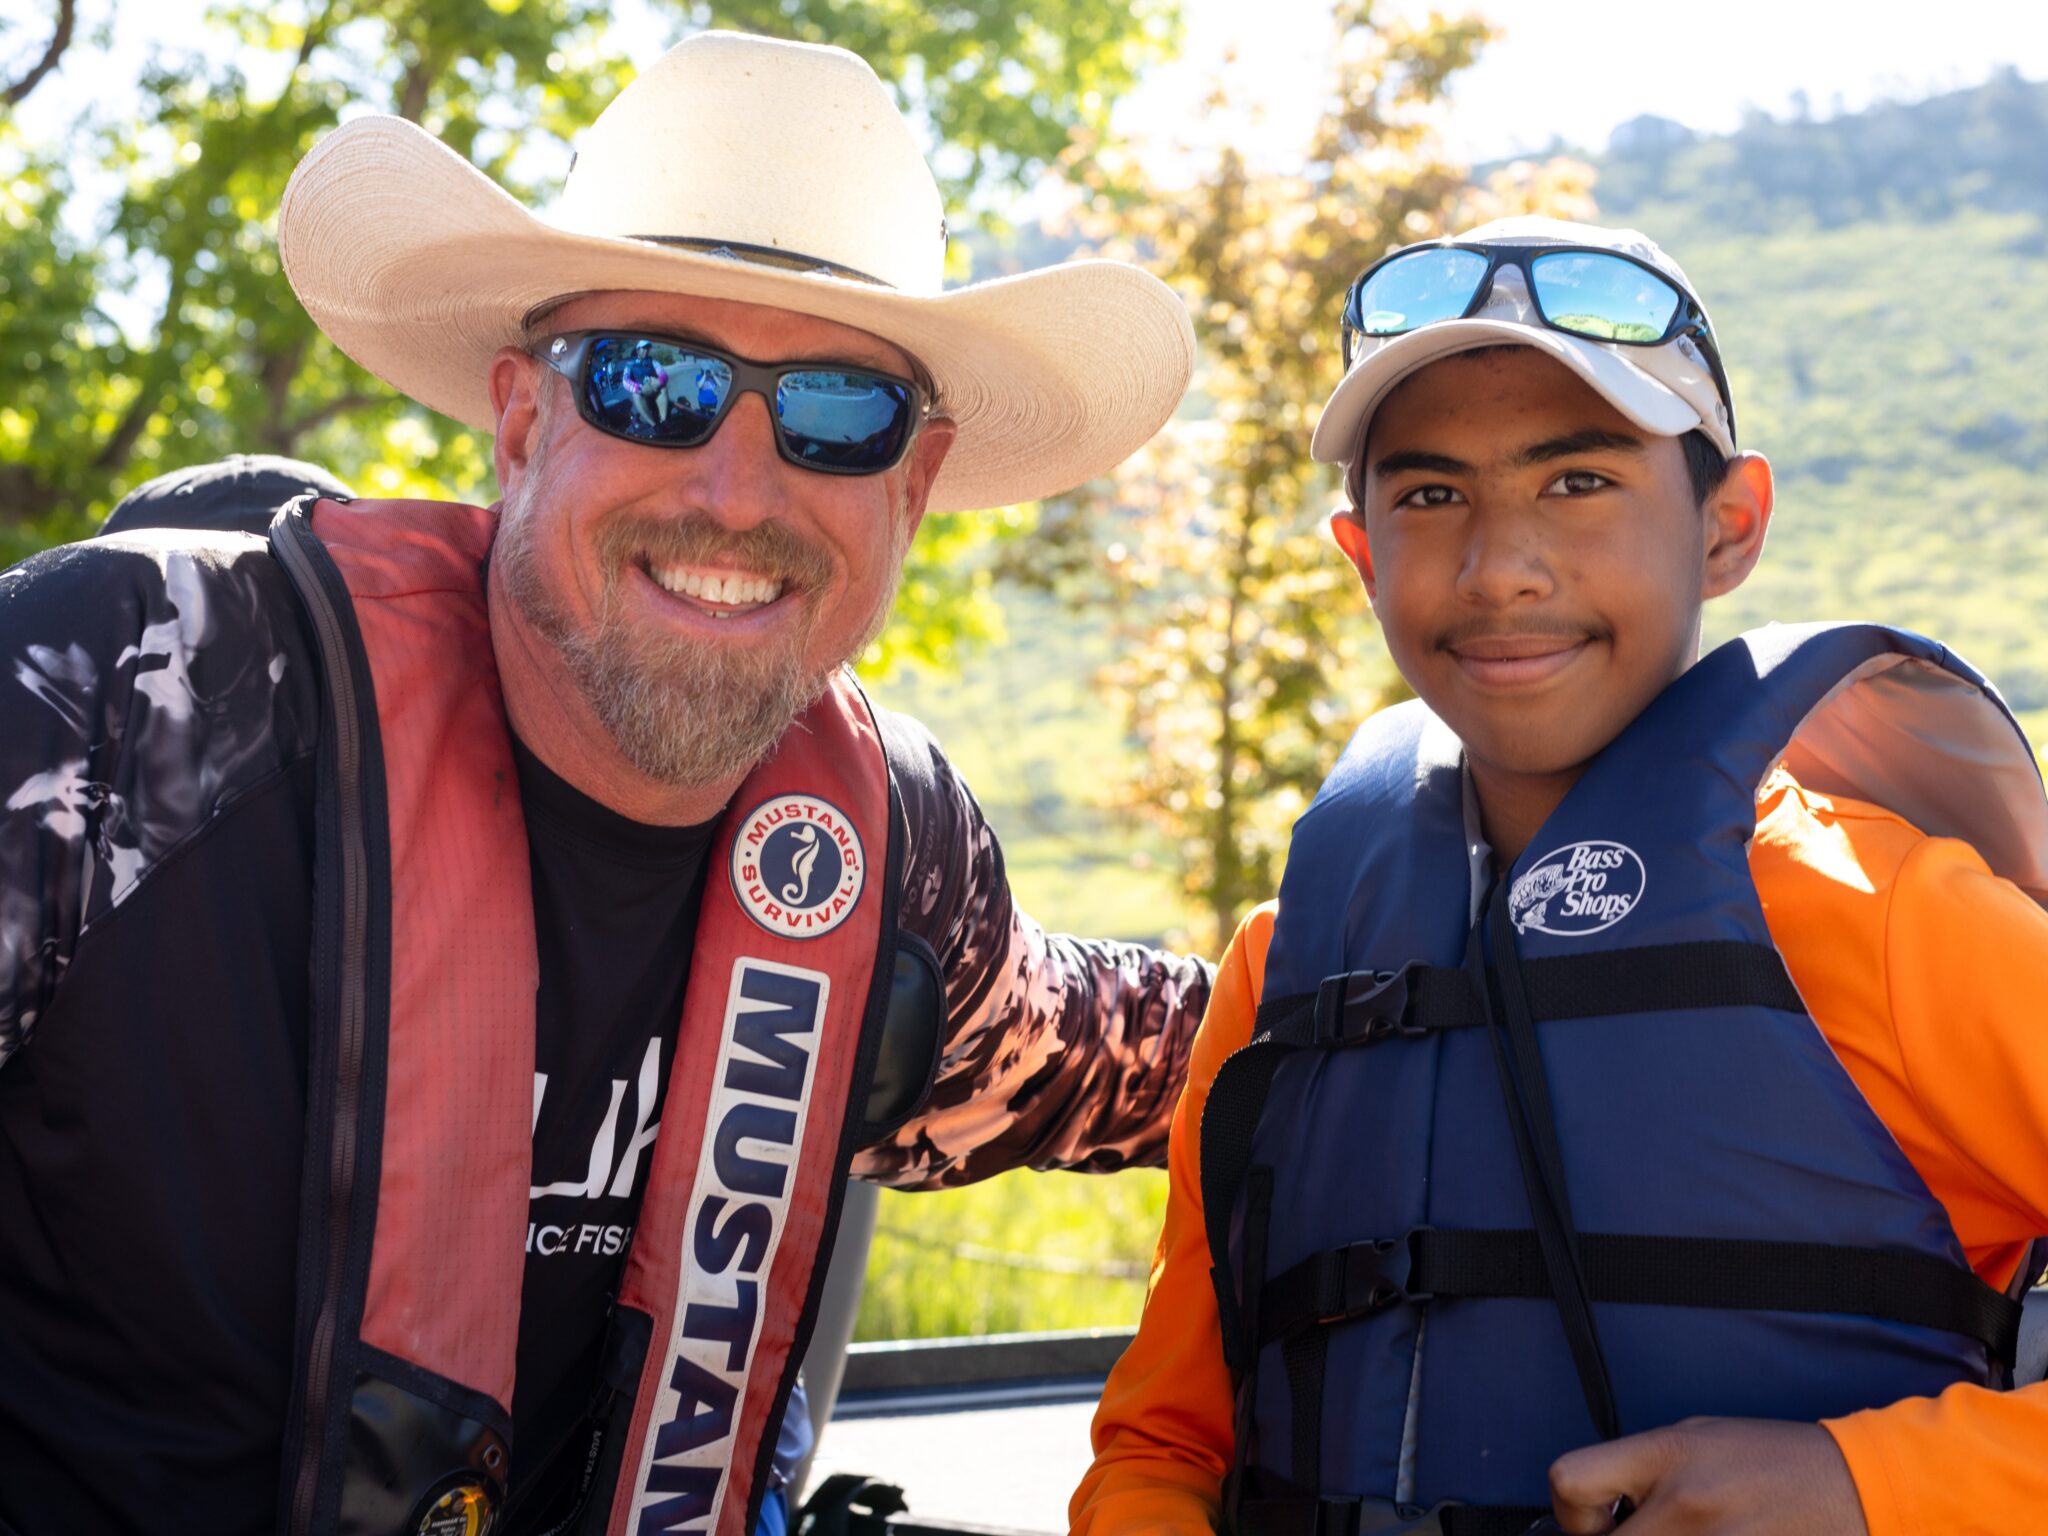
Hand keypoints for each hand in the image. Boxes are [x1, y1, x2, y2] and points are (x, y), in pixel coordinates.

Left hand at [1547, 1418, 1868, 1534]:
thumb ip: (1638, 1473)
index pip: (1570, 1481)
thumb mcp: (1696, 1438)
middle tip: (1642, 1534)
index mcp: (1668, 1454)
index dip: (1572, 1512)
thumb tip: (1593, 1510)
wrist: (1858, 1489)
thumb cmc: (1774, 1461)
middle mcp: (1686, 1505)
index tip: (1594, 1520)